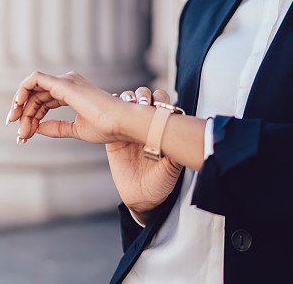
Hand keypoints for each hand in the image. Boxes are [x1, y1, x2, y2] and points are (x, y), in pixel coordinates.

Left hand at [6, 71, 127, 144]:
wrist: (121, 123)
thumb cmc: (107, 127)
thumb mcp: (77, 130)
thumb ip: (57, 128)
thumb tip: (36, 129)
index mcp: (72, 93)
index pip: (43, 102)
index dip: (30, 118)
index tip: (24, 137)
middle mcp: (67, 83)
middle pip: (35, 97)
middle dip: (23, 116)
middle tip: (20, 137)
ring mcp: (65, 81)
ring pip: (32, 90)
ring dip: (21, 109)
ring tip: (21, 131)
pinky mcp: (63, 83)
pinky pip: (34, 79)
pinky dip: (22, 91)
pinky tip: (17, 106)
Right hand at [106, 87, 182, 223]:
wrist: (143, 198)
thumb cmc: (162, 181)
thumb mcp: (172, 167)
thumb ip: (175, 152)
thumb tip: (184, 137)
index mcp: (161, 128)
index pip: (162, 104)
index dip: (160, 99)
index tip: (159, 105)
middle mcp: (145, 124)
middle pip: (143, 97)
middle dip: (143, 95)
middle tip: (143, 104)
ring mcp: (128, 130)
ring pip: (126, 103)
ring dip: (127, 99)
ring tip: (128, 105)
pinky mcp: (113, 139)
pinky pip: (109, 119)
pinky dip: (108, 110)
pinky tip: (110, 109)